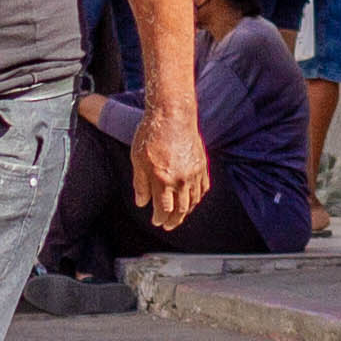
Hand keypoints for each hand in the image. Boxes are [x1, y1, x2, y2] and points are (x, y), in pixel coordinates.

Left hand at [131, 105, 212, 228]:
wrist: (172, 114)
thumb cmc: (151, 135)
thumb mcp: (138, 160)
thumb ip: (140, 184)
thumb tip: (142, 203)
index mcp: (162, 179)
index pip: (163, 209)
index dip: (160, 218)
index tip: (156, 221)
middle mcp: (180, 179)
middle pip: (180, 209)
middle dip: (173, 220)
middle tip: (167, 226)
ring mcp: (193, 172)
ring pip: (193, 200)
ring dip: (186, 212)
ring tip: (179, 216)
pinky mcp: (202, 165)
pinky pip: (203, 188)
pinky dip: (198, 197)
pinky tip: (192, 200)